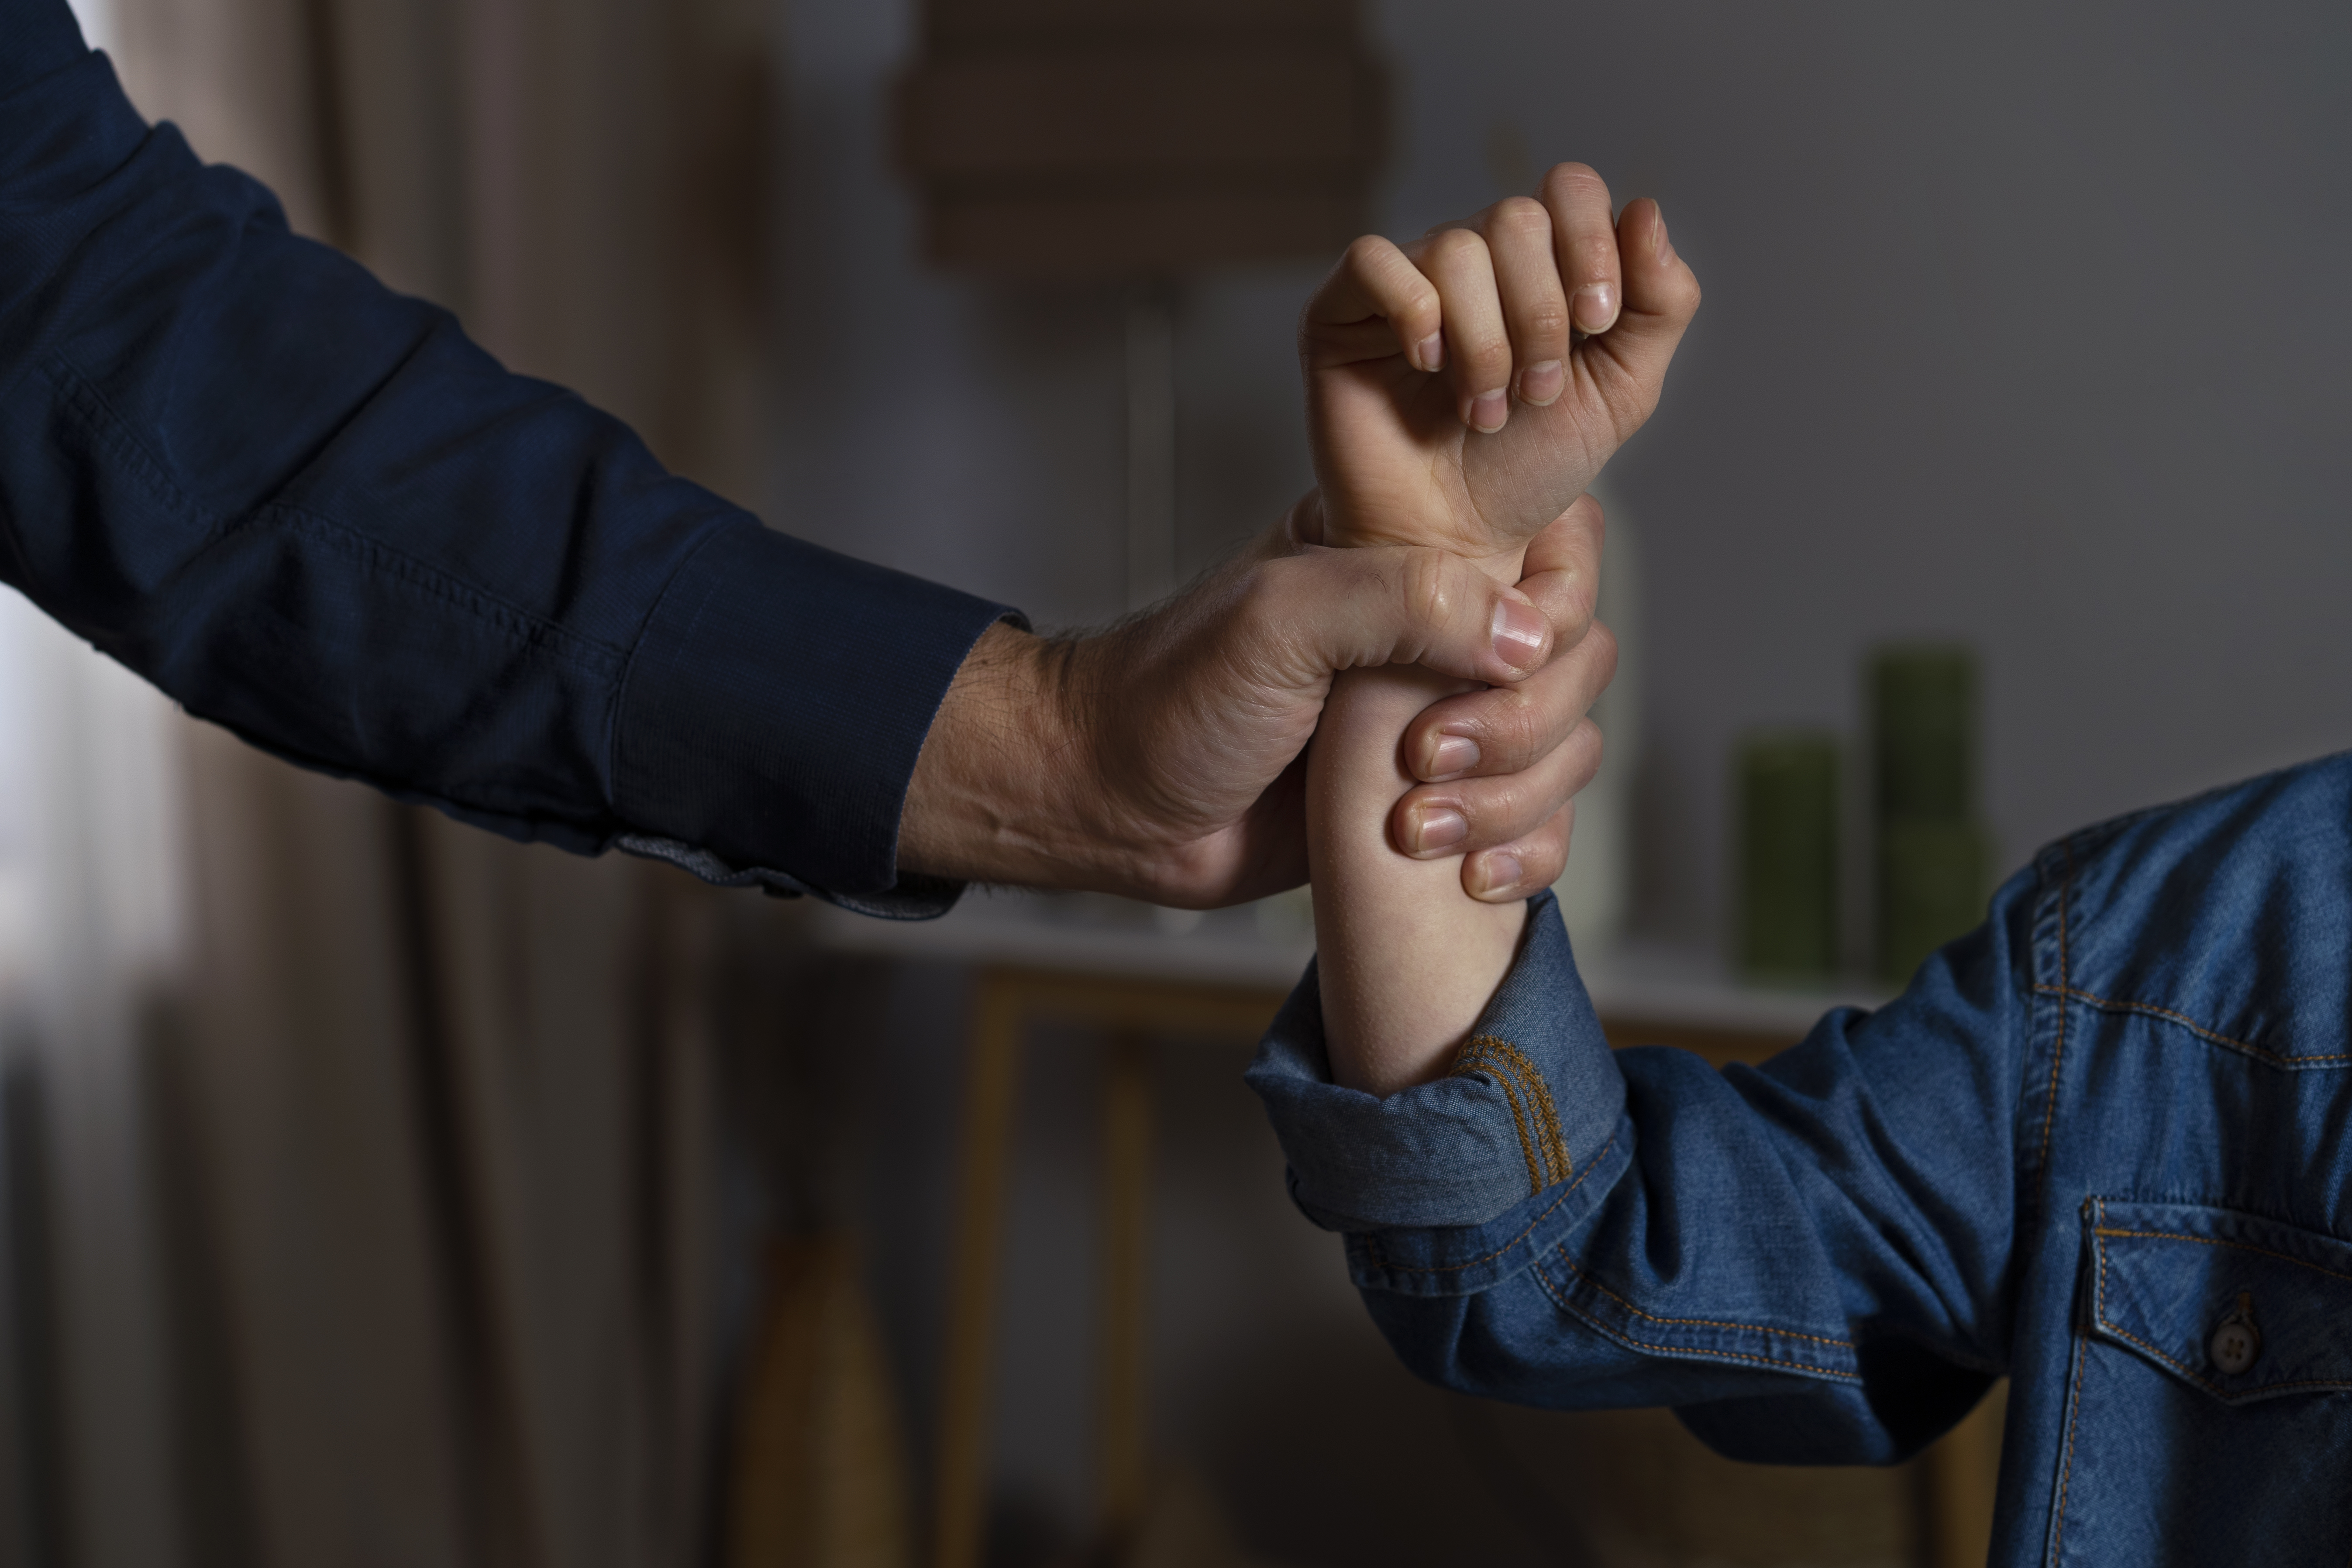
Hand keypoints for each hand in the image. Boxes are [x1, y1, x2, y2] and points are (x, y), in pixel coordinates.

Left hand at [896, 495, 1611, 906]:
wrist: (1114, 805)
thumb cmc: (1173, 697)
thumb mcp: (1278, 617)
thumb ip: (1403, 599)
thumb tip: (1528, 636)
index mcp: (1411, 554)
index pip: (1555, 549)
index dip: (1550, 609)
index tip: (1491, 660)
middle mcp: (1441, 632)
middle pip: (1577, 660)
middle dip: (1522, 724)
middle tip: (1424, 757)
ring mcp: (1446, 719)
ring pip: (1567, 748)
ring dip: (1513, 799)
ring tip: (1414, 828)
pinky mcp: (1439, 804)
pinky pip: (1538, 825)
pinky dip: (1526, 853)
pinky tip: (1470, 875)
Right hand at [1302, 164, 1699, 564]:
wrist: (1455, 543)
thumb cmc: (1527, 470)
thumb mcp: (1622, 391)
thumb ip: (1659, 305)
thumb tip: (1646, 209)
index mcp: (1540, 264)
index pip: (1568, 190)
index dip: (1591, 244)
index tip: (1596, 324)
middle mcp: (1472, 259)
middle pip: (1516, 218)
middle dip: (1540, 315)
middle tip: (1534, 394)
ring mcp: (1406, 280)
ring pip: (1456, 248)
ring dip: (1485, 343)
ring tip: (1482, 411)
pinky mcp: (1342, 309)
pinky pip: (1375, 261)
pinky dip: (1415, 314)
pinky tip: (1426, 367)